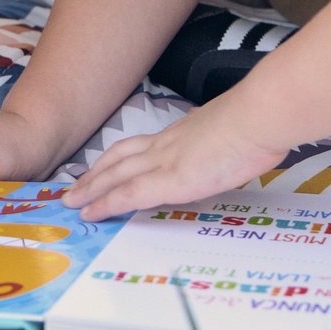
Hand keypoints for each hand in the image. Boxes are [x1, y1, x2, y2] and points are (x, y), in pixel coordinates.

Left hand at [60, 100, 294, 221]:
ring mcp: (165, 161)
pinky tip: (91, 213)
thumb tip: (222, 140)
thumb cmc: (257, 122)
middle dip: (93, 174)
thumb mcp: (233, 128)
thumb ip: (220, 137)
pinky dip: (106, 203)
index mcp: (181, 133)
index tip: (102, 168)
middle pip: (118, 159)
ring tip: (70, 202)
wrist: (259, 116)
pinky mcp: (171, 180)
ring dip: (90, 188)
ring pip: (115, 175)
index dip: (117, 159)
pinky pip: (129, 194)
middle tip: (72, 189)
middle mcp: (166, 145)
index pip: (139, 146)